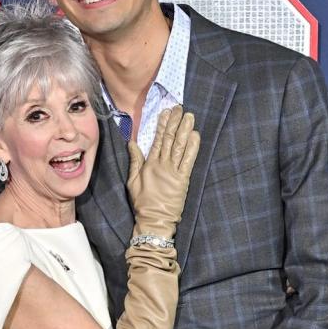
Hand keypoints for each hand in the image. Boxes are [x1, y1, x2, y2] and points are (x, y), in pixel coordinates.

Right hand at [126, 106, 199, 237]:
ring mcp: (173, 171)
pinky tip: (195, 135)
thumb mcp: (132, 181)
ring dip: (185, 130)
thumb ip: (134, 161)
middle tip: (180, 108)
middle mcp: (162, 165)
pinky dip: (192, 147)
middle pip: (170, 139)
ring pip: (180, 146)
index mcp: (150, 164)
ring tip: (189, 116)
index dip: (163, 125)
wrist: (154, 220)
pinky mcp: (183, 180)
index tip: (166, 112)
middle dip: (175, 122)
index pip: (157, 140)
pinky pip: (189, 160)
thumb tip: (132, 142)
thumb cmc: (142, 203)